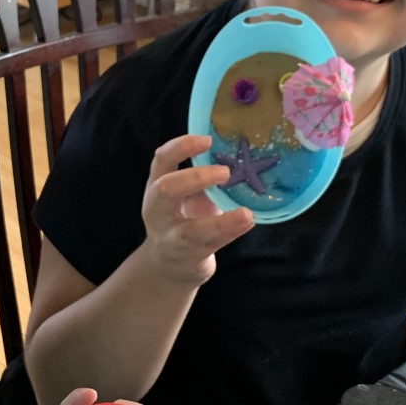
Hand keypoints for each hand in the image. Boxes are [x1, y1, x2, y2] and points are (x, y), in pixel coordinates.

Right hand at [140, 134, 254, 286]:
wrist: (169, 264)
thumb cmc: (183, 219)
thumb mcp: (186, 195)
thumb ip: (202, 179)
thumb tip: (240, 155)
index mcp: (157, 186)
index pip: (162, 159)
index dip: (182, 146)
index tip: (207, 140)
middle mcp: (158, 211)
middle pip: (166, 190)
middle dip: (195, 178)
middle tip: (225, 172)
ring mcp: (171, 237)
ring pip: (190, 231)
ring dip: (221, 222)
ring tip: (245, 213)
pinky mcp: (189, 256)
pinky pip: (211, 245)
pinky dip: (230, 232)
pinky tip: (247, 221)